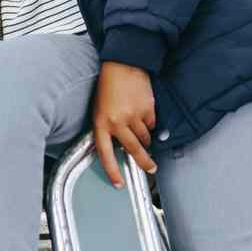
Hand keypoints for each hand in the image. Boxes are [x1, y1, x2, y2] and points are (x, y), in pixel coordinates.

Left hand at [91, 61, 159, 188]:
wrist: (123, 66)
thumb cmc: (108, 88)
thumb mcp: (99, 110)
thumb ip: (106, 128)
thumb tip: (117, 147)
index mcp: (101, 123)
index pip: (105, 153)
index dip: (112, 170)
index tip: (118, 184)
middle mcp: (117, 122)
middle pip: (133, 150)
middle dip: (144, 163)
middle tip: (151, 169)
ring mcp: (134, 116)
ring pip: (145, 138)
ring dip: (145, 139)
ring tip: (141, 131)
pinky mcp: (148, 110)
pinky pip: (152, 125)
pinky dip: (150, 124)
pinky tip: (143, 113)